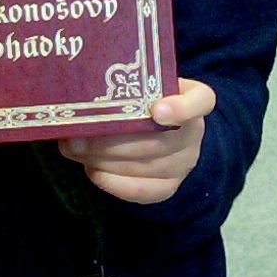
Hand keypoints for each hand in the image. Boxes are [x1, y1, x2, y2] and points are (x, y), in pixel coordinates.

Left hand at [61, 79, 215, 206]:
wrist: (158, 131)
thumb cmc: (142, 100)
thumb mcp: (140, 85)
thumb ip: (122, 89)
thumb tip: (80, 101)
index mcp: (194, 97)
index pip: (201, 101)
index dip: (182, 108)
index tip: (157, 110)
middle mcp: (194, 132)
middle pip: (160, 141)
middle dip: (113, 140)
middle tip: (79, 134)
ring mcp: (185, 162)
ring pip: (147, 166)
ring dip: (106, 159)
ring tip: (75, 149)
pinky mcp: (169, 186)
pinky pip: (143, 191)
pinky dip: (115, 184)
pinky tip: (93, 171)